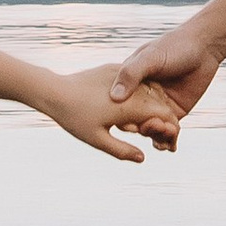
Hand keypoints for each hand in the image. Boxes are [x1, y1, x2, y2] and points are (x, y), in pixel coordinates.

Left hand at [38, 66, 184, 163]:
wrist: (54, 90)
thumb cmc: (75, 118)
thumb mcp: (98, 140)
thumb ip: (122, 150)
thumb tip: (142, 158)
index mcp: (131, 106)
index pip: (164, 116)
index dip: (171, 129)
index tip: (171, 142)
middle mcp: (132, 88)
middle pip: (159, 103)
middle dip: (166, 119)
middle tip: (167, 136)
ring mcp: (123, 75)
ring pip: (149, 89)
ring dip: (156, 104)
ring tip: (154, 121)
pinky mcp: (113, 68)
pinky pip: (136, 79)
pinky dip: (144, 92)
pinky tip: (139, 103)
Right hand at [113, 20, 225, 139]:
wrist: (204, 48)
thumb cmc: (173, 46)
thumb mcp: (150, 57)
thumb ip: (132, 74)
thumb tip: (114, 97)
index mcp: (130, 83)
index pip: (120, 106)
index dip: (123, 117)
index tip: (130, 121)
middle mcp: (142, 97)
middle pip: (135, 120)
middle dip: (142, 127)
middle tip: (152, 126)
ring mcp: (158, 106)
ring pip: (151, 128)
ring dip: (156, 135)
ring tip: (165, 132)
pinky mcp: (175, 113)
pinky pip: (167, 132)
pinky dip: (167, 141)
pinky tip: (169, 146)